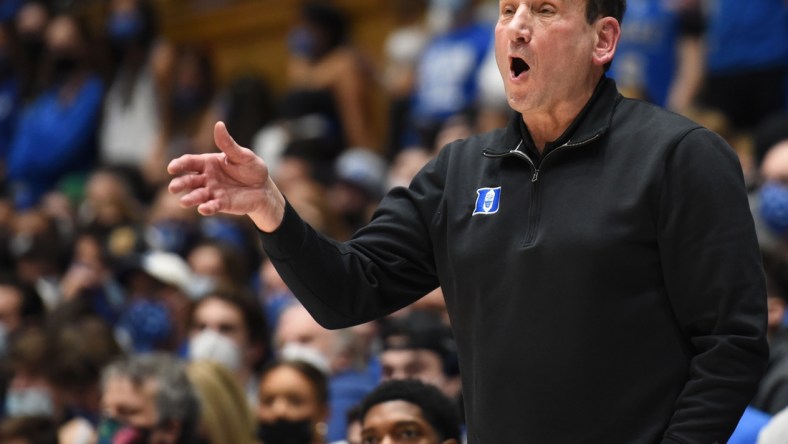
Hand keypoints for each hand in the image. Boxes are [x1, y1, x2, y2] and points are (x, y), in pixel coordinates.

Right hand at [167, 121, 285, 231]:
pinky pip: (212, 206)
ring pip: (197, 195)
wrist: (265, 189)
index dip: (179, 164)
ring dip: (190, 198)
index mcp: (208, 163)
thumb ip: (228, 144)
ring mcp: (212, 192)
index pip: (189, 162)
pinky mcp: (221, 204)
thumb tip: (219, 124)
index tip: (171, 168)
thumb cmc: (252, 169)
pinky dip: (207, 208)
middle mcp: (206, 178)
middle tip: (173, 188)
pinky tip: (203, 209)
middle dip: (179, 183)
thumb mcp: (243, 155)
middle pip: (189, 180)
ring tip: (184, 201)